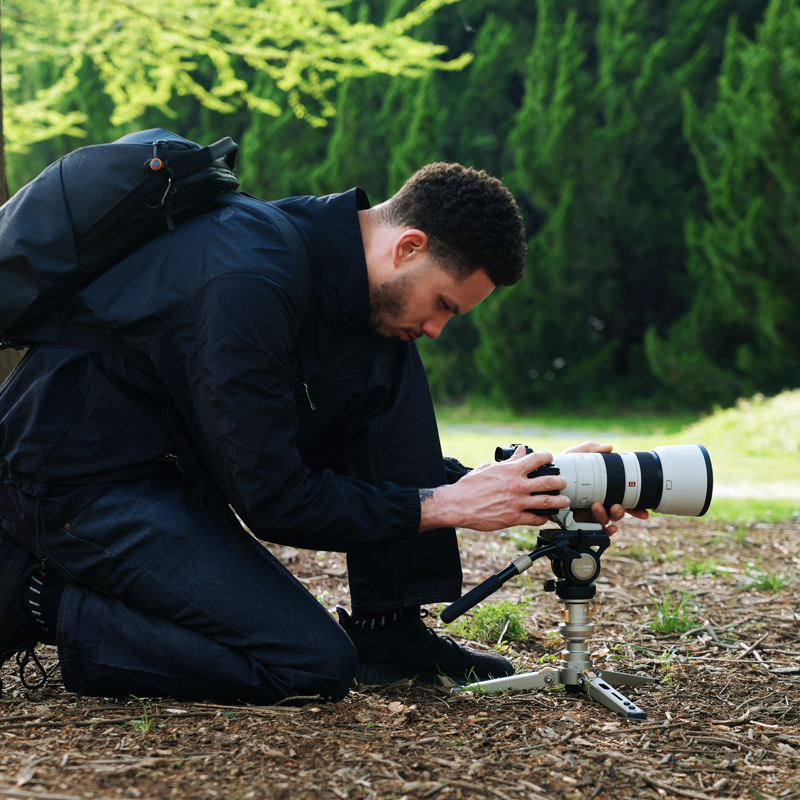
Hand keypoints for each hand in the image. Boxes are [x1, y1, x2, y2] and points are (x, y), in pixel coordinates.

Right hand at [418, 445, 569, 531]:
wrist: (458, 505)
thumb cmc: (470, 486)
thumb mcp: (489, 467)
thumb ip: (508, 461)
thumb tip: (520, 452)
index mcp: (511, 471)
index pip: (537, 459)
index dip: (547, 457)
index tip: (551, 458)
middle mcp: (517, 486)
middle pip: (548, 482)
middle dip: (560, 482)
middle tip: (563, 482)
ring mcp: (517, 503)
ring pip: (546, 502)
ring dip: (558, 501)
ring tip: (564, 502)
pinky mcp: (513, 518)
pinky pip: (534, 519)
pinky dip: (542, 518)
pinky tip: (545, 517)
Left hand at [562, 441, 648, 533]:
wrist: (539, 477)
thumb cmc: (559, 468)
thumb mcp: (575, 455)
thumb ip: (590, 448)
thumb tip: (608, 447)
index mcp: (601, 490)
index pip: (622, 499)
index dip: (635, 507)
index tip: (644, 511)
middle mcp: (596, 502)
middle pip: (616, 512)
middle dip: (621, 512)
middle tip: (616, 506)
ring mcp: (586, 512)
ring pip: (604, 520)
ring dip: (606, 515)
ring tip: (597, 506)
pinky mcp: (575, 520)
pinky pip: (591, 530)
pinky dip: (601, 531)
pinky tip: (605, 527)